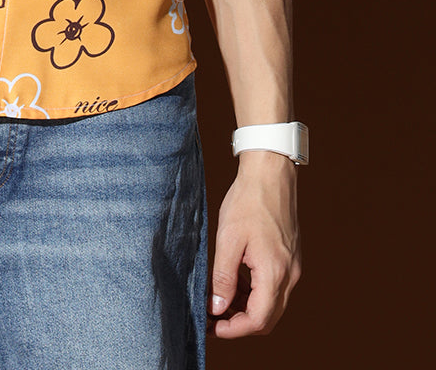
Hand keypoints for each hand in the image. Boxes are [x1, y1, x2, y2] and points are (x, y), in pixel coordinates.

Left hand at [208, 151, 299, 336]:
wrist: (270, 173)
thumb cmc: (248, 201)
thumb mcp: (228, 239)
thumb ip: (224, 277)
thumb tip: (218, 308)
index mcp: (275, 273)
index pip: (257, 320)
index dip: (233, 329)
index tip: (210, 326)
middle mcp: (289, 275)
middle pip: (266, 318)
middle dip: (238, 323)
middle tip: (211, 318)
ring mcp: (292, 267)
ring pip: (270, 304)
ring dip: (245, 308)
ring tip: (218, 300)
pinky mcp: (289, 259)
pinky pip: (273, 287)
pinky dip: (254, 292)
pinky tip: (234, 282)